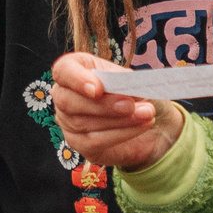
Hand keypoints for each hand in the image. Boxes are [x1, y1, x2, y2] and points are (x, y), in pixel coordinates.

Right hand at [50, 53, 187, 173]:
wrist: (150, 122)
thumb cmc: (135, 93)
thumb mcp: (133, 80)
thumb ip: (124, 80)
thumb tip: (124, 85)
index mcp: (75, 69)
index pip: (62, 71)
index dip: (77, 79)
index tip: (98, 89)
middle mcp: (64, 95)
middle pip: (68, 101)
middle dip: (102, 104)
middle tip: (130, 105)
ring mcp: (68, 122)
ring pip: (83, 123)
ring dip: (119, 119)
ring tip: (146, 114)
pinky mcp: (79, 143)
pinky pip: (95, 141)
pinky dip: (121, 133)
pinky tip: (141, 125)